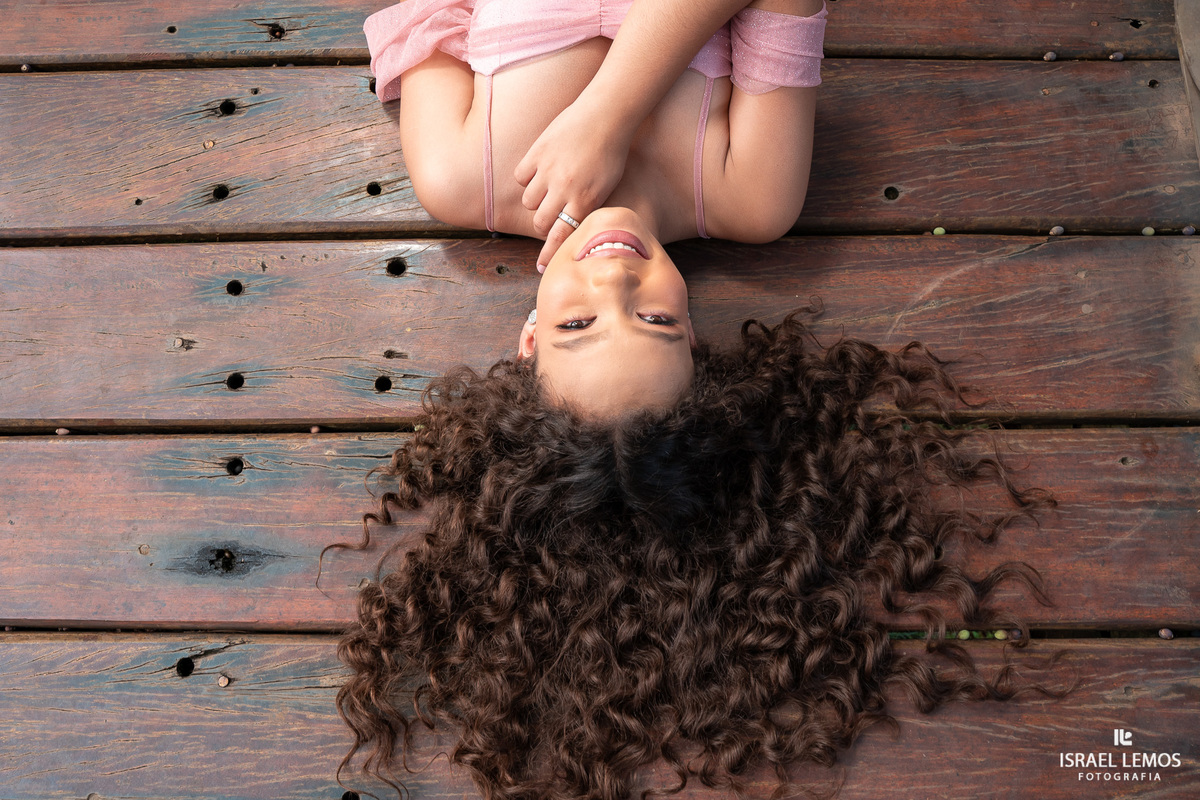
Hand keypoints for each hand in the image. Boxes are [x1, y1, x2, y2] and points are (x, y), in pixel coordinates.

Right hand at [514, 98, 633, 270]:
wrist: (606, 114)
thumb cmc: (612, 152)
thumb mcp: (606, 186)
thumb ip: (586, 206)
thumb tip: (570, 226)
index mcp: (585, 200)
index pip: (562, 236)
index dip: (550, 254)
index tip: (542, 266)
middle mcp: (564, 188)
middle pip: (541, 222)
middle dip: (544, 224)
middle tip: (548, 219)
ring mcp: (548, 170)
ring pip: (529, 201)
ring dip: (536, 201)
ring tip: (546, 190)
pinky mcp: (537, 152)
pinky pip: (521, 176)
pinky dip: (527, 178)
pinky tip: (538, 173)